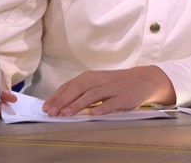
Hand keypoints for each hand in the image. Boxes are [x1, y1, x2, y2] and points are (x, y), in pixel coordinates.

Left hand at [42, 66, 175, 115]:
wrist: (144, 79)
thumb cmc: (116, 84)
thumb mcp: (97, 83)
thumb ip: (81, 91)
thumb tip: (59, 104)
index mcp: (91, 76)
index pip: (70, 85)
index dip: (57, 96)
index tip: (46, 107)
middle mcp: (100, 80)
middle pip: (79, 88)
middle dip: (64, 101)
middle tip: (52, 112)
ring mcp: (113, 88)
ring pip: (93, 94)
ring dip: (78, 104)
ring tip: (66, 114)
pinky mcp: (124, 97)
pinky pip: (112, 102)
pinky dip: (102, 108)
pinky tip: (93, 114)